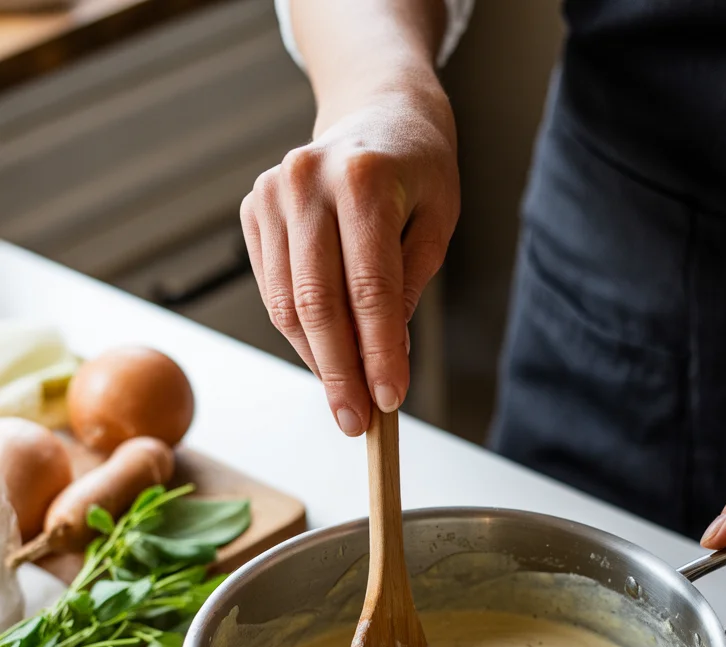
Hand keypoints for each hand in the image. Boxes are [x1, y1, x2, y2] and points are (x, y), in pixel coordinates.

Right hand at [240, 87, 459, 434]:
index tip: (389, 401)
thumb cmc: (417, 169)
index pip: (370, 289)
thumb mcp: (438, 221)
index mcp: (363, 181)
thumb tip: (383, 358)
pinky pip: (273, 292)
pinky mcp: (254, 211)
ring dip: (317, 361)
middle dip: (339, 373)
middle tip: (357, 422)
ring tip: (346, 397)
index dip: (378, 354)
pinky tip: (327, 354)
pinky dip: (301, 334)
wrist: (376, 111)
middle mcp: (306, 183)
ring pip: (287, 305)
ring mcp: (272, 196)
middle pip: (316, 304)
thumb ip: (408, 286)